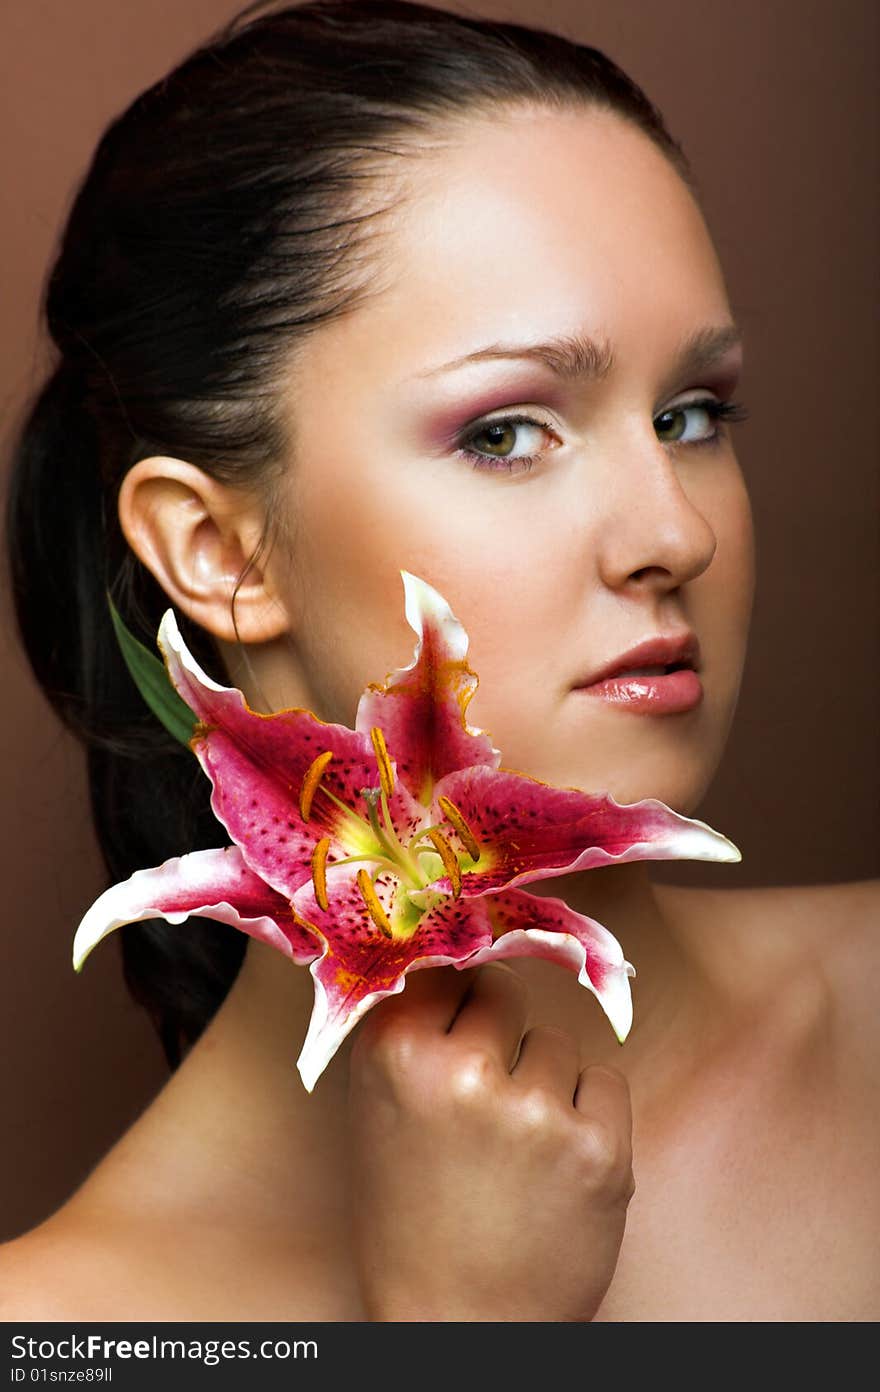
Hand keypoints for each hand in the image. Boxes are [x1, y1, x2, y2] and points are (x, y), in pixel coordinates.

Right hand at [346, 962, 634, 1320]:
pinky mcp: (599, 1150)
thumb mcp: (381, 1112)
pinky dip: (591, 1114)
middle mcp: (464, 1073)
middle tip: (490, 1092)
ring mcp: (536, 1111)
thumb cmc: (413, 1219)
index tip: (461, 1018)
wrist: (459, 1328)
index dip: (457, 995)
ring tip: (517, 1148)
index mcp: (396, 1055)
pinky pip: (607, 1082)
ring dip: (547, 1081)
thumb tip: (456, 953)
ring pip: (558, 1042)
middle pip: (507, 992)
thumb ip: (413, 1034)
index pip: (446, 964)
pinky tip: (557, 1161)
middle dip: (503, 1033)